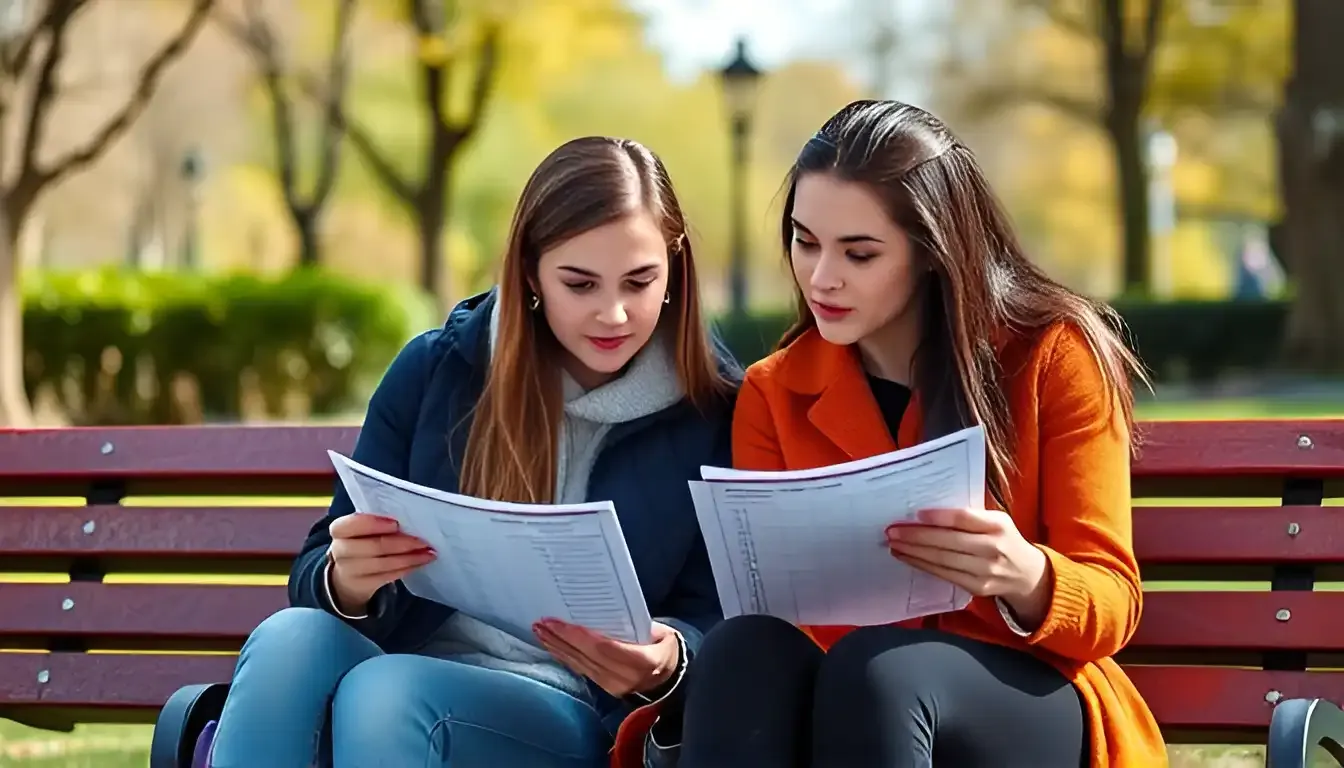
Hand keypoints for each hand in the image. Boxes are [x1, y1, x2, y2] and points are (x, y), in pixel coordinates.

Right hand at [328, 514, 434, 613]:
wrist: (348, 575)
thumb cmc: (362, 541)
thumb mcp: (362, 529)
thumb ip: (378, 522)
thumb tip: (409, 517)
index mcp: (340, 529)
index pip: (352, 524)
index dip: (374, 524)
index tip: (396, 523)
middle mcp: (341, 550)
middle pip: (373, 546)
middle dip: (401, 543)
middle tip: (423, 540)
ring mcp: (350, 571)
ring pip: (383, 564)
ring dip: (410, 558)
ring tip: (429, 552)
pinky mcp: (363, 586)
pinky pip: (388, 577)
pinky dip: (407, 568)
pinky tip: (421, 562)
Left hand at [533, 619, 680, 697]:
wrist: (672, 680)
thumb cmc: (667, 649)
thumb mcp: (662, 634)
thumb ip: (639, 625)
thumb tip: (609, 610)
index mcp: (642, 662)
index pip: (603, 647)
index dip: (578, 636)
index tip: (557, 622)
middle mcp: (624, 677)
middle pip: (586, 657)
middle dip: (560, 639)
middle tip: (540, 623)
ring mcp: (613, 686)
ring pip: (579, 664)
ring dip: (557, 648)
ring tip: (540, 632)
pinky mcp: (605, 688)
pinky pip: (581, 670)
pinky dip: (565, 657)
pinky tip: (553, 646)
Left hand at [885, 507, 1051, 624]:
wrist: (1026, 574)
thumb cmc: (1003, 539)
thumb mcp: (996, 521)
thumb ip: (970, 517)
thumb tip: (927, 513)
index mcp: (998, 525)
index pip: (964, 519)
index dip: (939, 517)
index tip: (916, 513)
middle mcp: (993, 548)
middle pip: (948, 542)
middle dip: (916, 536)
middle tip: (892, 531)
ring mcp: (985, 571)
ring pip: (942, 561)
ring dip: (913, 552)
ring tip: (894, 544)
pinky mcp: (976, 588)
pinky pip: (944, 575)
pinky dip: (922, 565)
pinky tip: (907, 557)